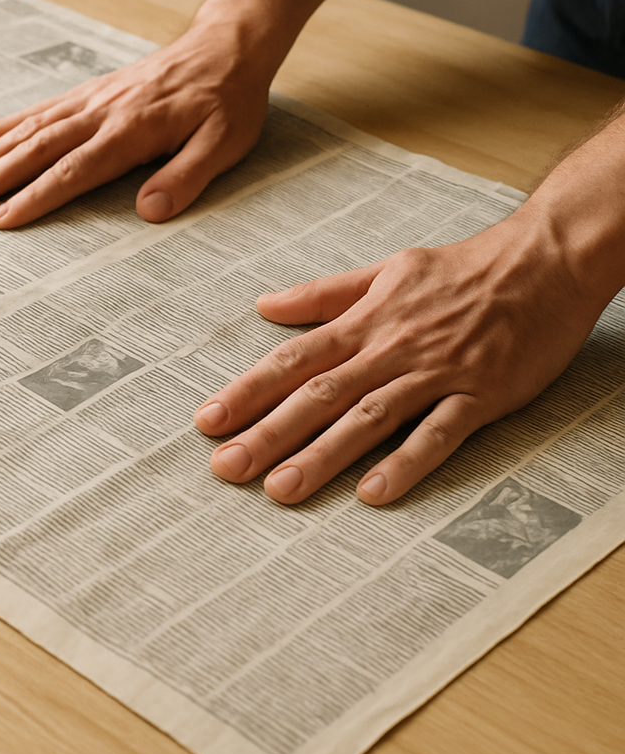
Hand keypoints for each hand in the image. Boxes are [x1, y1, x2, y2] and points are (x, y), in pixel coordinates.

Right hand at [0, 0, 286, 227]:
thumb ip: (186, 176)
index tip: (0, 220)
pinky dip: (5, 124)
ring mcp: (92, 100)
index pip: (74, 170)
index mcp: (132, 130)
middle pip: (37, 148)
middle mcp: (103, 113)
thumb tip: (148, 211)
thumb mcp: (224, 143)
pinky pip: (40, 109)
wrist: (227, 45)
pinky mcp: (91, 92)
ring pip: (29, 128)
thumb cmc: (230, 100)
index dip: (36, 197)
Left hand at [193, 213, 606, 504]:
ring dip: (323, 455)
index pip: (293, 361)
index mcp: (364, 322)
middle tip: (226, 468)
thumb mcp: (385, 270)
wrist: (545, 259)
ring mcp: (435, 372)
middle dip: (268, 433)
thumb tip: (265, 304)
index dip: (247, 392)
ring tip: (281, 489)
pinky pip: (440, 433)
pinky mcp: (481, 394)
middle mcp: (390, 349)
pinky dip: (408, 462)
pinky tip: (375, 494)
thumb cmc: (461, 268)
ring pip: (369, 418)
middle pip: (319, 395)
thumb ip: (324, 294)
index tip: (207, 422)